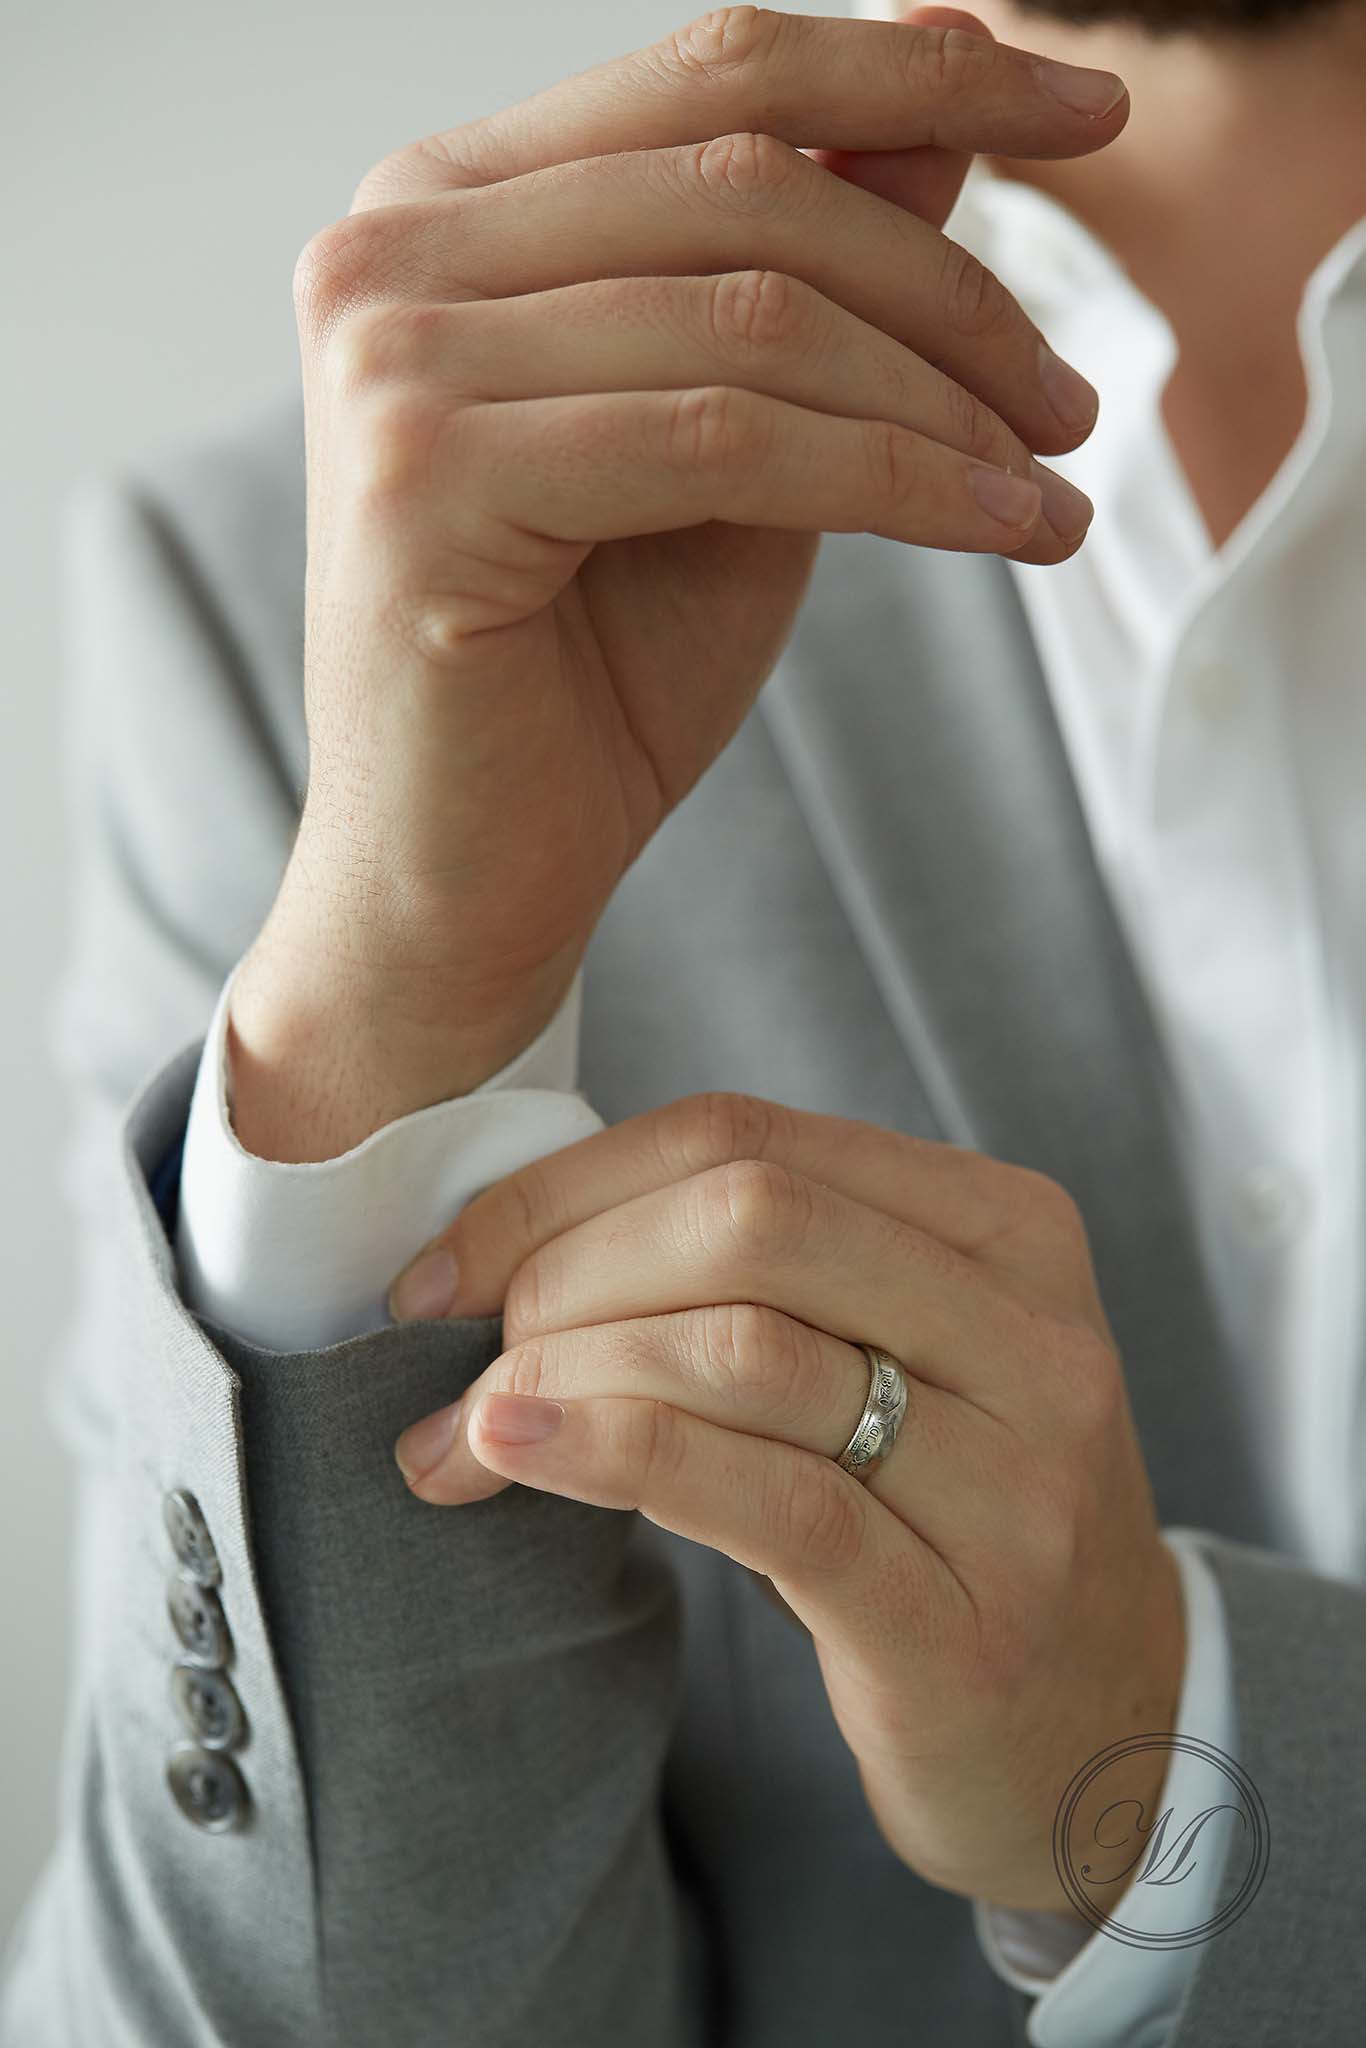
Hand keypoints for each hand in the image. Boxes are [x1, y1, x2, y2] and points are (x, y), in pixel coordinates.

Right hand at [227, 6, 1124, 1156]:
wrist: (470, 879)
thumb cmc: (594, 675)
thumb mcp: (739, 440)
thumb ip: (811, 269)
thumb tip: (942, 99)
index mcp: (448, 206)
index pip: (714, 72)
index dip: (919, 69)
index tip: (1090, 109)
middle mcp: (392, 250)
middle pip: (750, 181)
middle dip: (958, 289)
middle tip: (1072, 402)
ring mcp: (391, 357)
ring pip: (756, 316)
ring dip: (945, 401)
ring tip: (1049, 480)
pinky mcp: (426, 478)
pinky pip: (728, 440)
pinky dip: (900, 478)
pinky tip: (1004, 527)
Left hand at [389, 1091, 1184, 1913]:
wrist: (1105, 1730)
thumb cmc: (947, 1517)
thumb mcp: (891, 1355)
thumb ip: (756, 1277)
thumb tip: (506, 1249)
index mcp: (1005, 1228)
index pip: (747, 1138)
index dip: (567, 1186)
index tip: (448, 1264)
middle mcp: (1031, 1332)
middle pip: (746, 1222)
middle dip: (561, 1273)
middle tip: (459, 1353)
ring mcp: (1015, 1478)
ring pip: (745, 1351)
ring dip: (560, 1374)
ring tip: (458, 1432)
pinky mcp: (963, 1618)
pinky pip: (767, 1501)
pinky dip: (615, 1457)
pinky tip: (510, 1456)